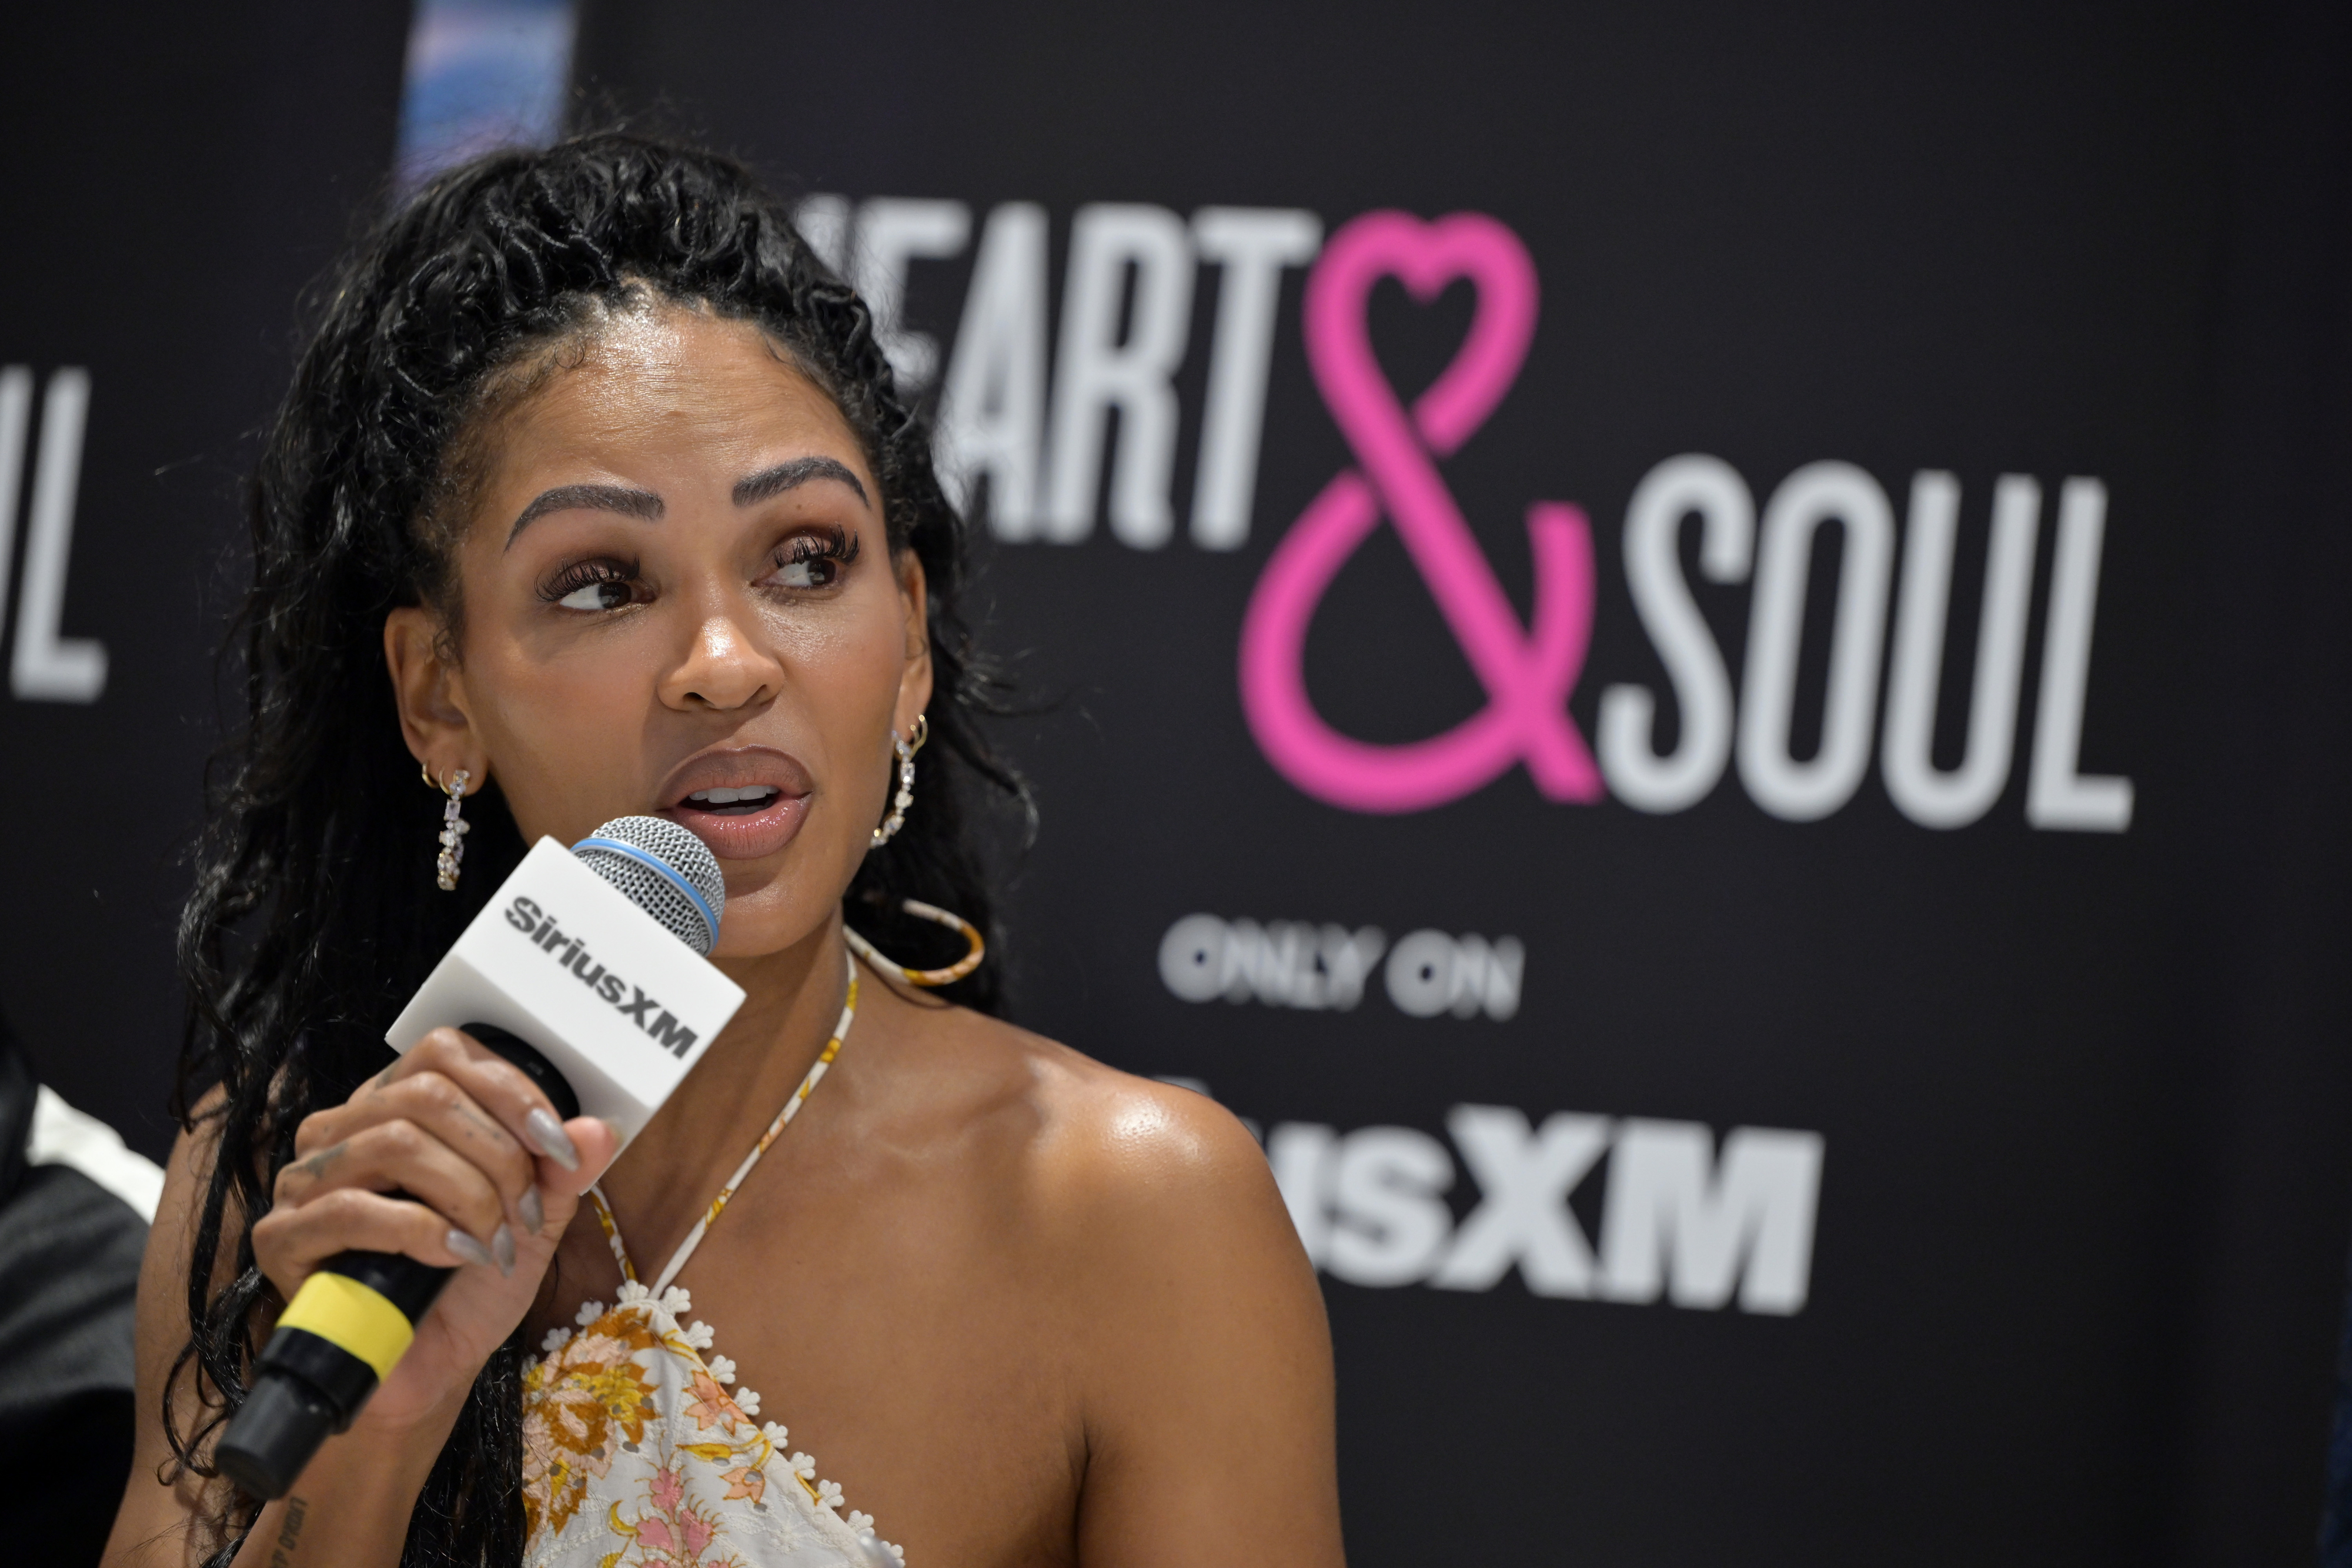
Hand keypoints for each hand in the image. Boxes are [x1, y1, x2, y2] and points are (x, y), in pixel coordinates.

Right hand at [249, 1027, 619, 1436]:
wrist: (429, 1368)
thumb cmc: (472, 1284)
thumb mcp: (533, 1219)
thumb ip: (562, 1170)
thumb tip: (600, 1129)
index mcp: (396, 1108)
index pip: (444, 1052)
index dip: (511, 1091)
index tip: (558, 1148)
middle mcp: (342, 1131)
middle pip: (427, 1095)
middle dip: (498, 1156)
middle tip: (526, 1215)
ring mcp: (303, 1181)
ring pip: (395, 1143)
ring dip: (469, 1196)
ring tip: (495, 1244)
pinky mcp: (282, 1237)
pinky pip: (350, 1208)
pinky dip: (422, 1231)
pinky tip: (455, 1258)